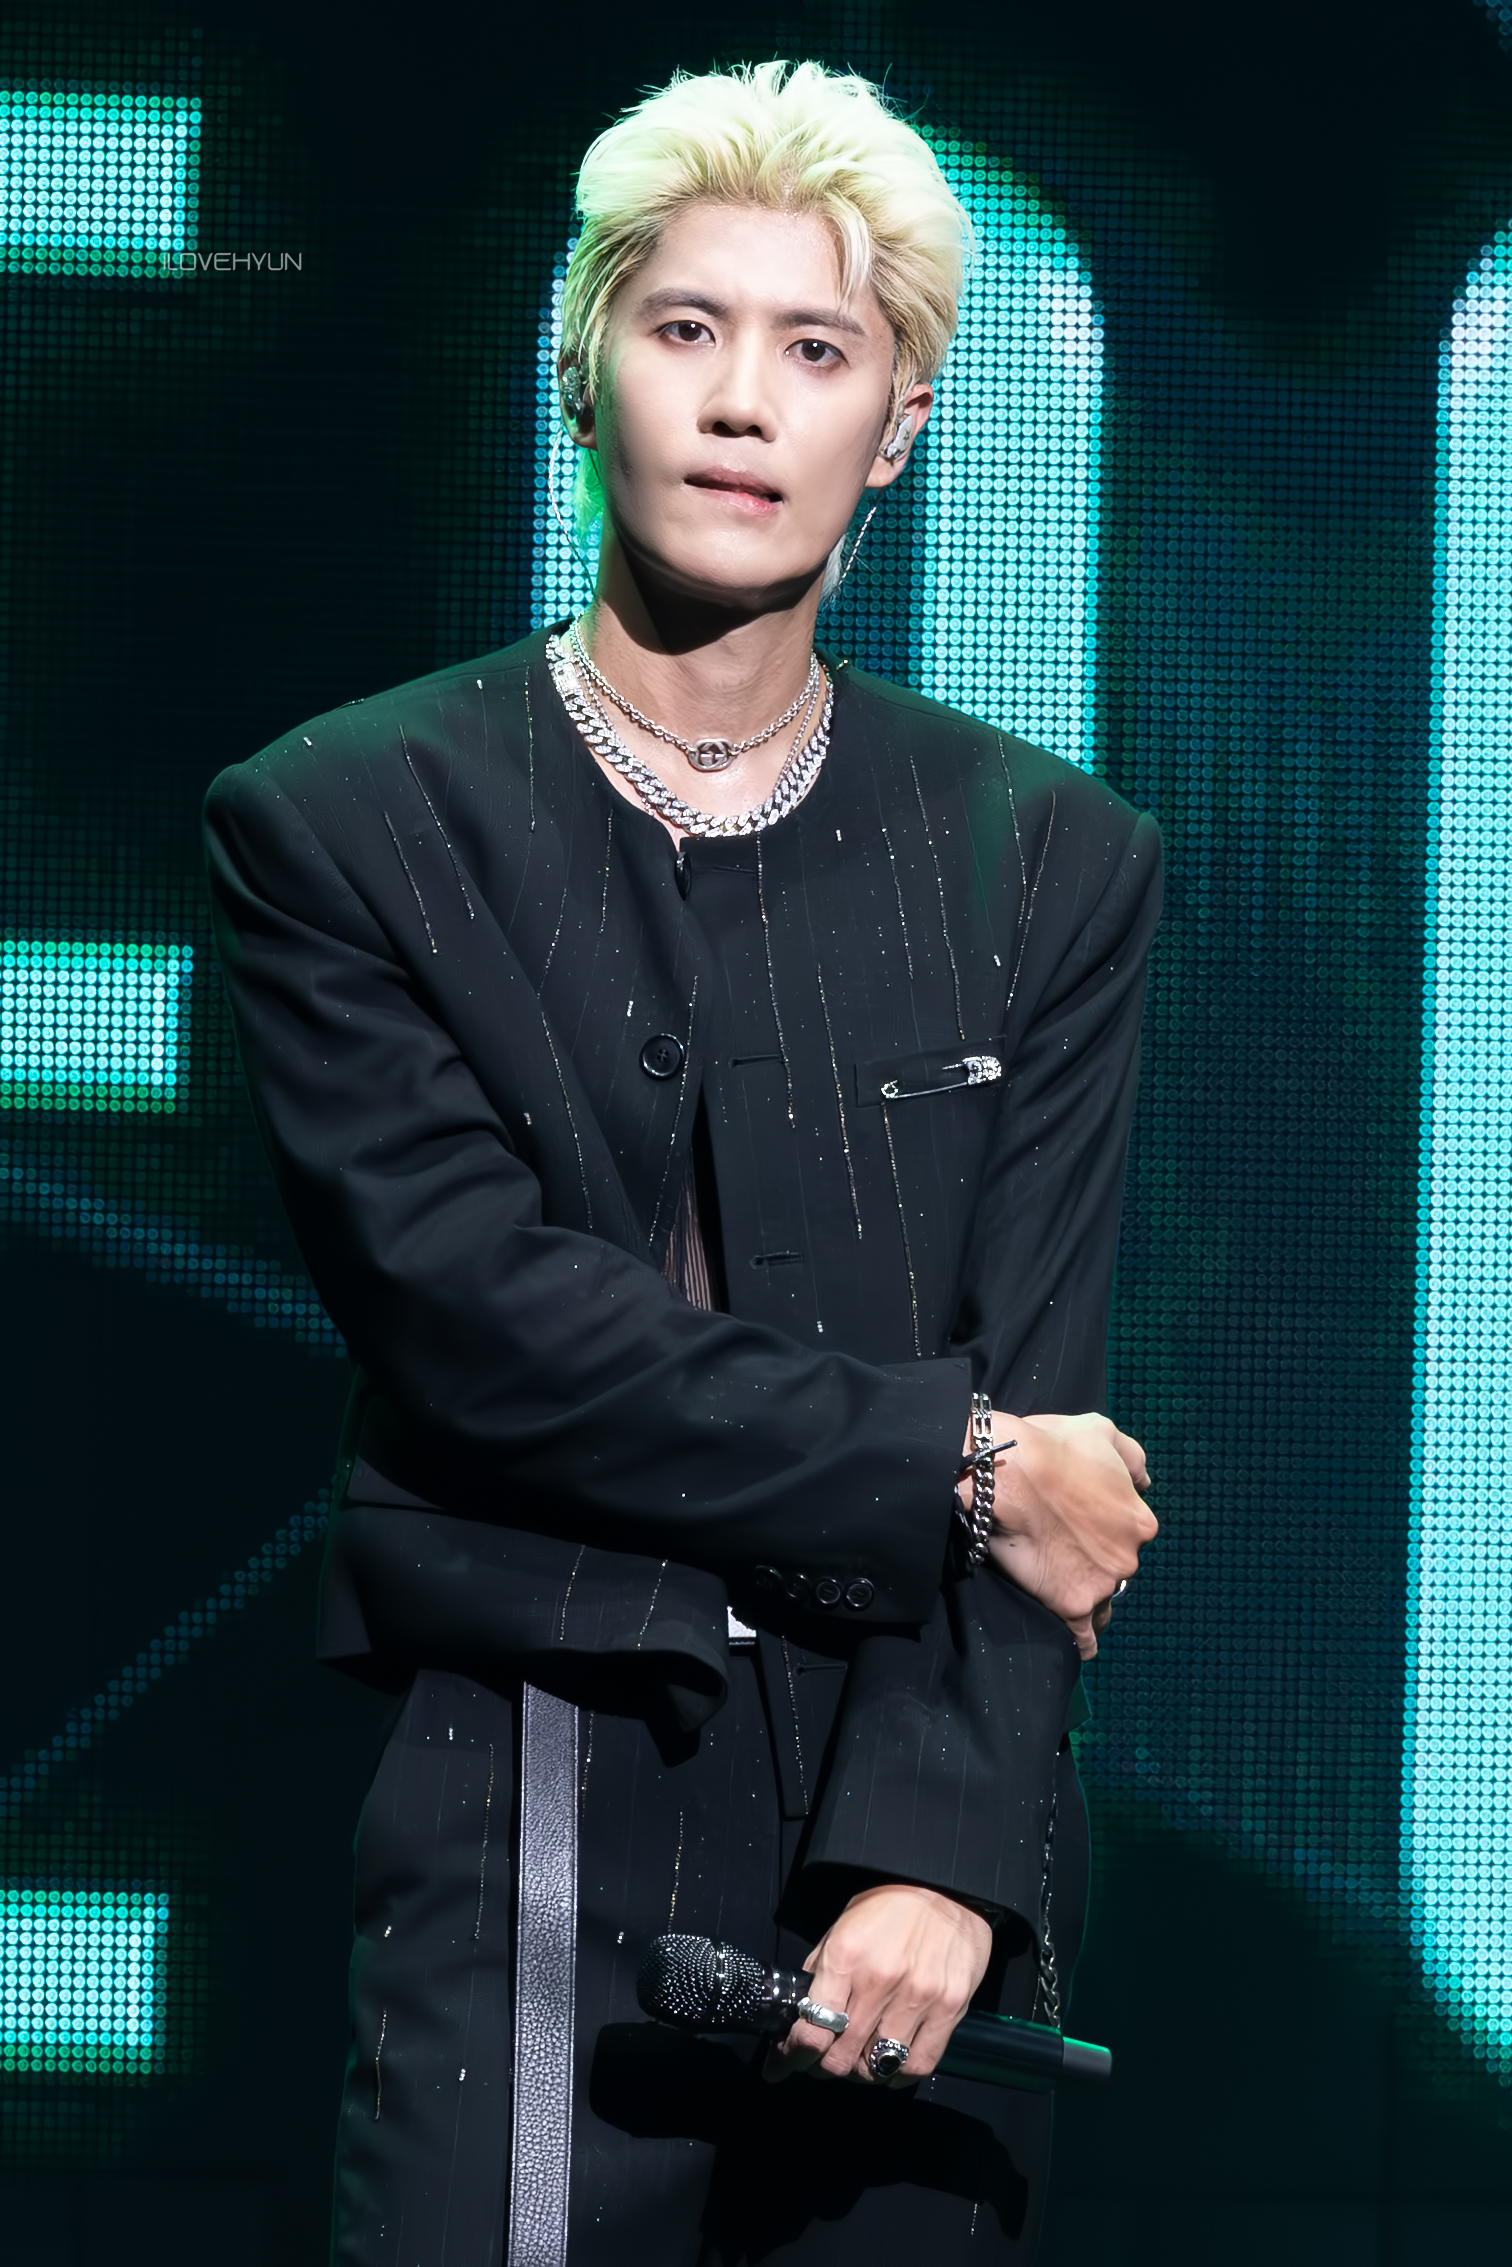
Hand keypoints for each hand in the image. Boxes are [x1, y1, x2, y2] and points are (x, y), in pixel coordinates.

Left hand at [762, 1883, 991, 2088]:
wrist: (946, 1888)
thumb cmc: (889, 1906)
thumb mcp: (841, 1927)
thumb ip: (821, 1974)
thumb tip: (798, 2017)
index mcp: (846, 1956)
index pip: (812, 2029)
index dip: (793, 2056)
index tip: (784, 2064)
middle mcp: (880, 1980)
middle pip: (842, 2057)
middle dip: (824, 2066)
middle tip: (822, 2060)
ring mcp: (918, 1996)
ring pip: (878, 2067)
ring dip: (862, 2071)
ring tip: (858, 2059)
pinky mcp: (949, 2008)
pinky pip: (918, 2065)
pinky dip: (898, 2075)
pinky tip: (890, 2063)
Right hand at [962, 1409, 1154, 1659]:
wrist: (1006, 1472)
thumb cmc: (1051, 1447)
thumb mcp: (1102, 1432)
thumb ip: (1132, 1458)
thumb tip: (1144, 1482)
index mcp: (1140, 1521)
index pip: (1130, 1536)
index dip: (1105, 1531)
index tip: (1081, 1526)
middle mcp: (1128, 1558)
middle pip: (1116, 1570)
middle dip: (1096, 1563)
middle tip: (1063, 1550)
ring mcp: (1102, 1585)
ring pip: (1103, 1604)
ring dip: (1089, 1598)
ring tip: (1063, 1589)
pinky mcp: (1072, 1607)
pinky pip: (1084, 1638)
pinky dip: (1081, 1641)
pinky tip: (1076, 1641)